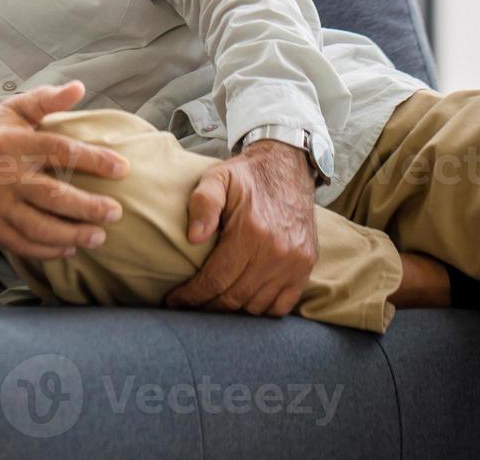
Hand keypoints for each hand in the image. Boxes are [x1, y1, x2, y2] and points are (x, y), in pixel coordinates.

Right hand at [0, 81, 128, 259]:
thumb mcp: (11, 110)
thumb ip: (46, 100)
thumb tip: (79, 87)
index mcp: (15, 143)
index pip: (60, 150)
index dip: (93, 159)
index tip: (123, 168)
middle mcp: (6, 175)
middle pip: (52, 195)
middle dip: (87, 207)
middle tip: (116, 212)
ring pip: (38, 226)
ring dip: (71, 234)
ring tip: (99, 237)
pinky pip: (22, 244)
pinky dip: (47, 250)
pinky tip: (69, 249)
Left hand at [164, 140, 317, 317]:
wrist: (287, 168)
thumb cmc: (246, 176)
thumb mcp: (217, 178)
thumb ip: (203, 203)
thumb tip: (193, 238)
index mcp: (252, 233)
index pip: (215, 280)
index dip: (191, 296)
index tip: (173, 302)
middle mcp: (276, 253)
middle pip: (234, 298)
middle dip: (205, 307)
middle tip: (187, 307)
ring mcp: (294, 263)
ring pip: (256, 307)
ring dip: (231, 312)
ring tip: (210, 305)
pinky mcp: (306, 267)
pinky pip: (281, 306)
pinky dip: (260, 311)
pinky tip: (241, 303)